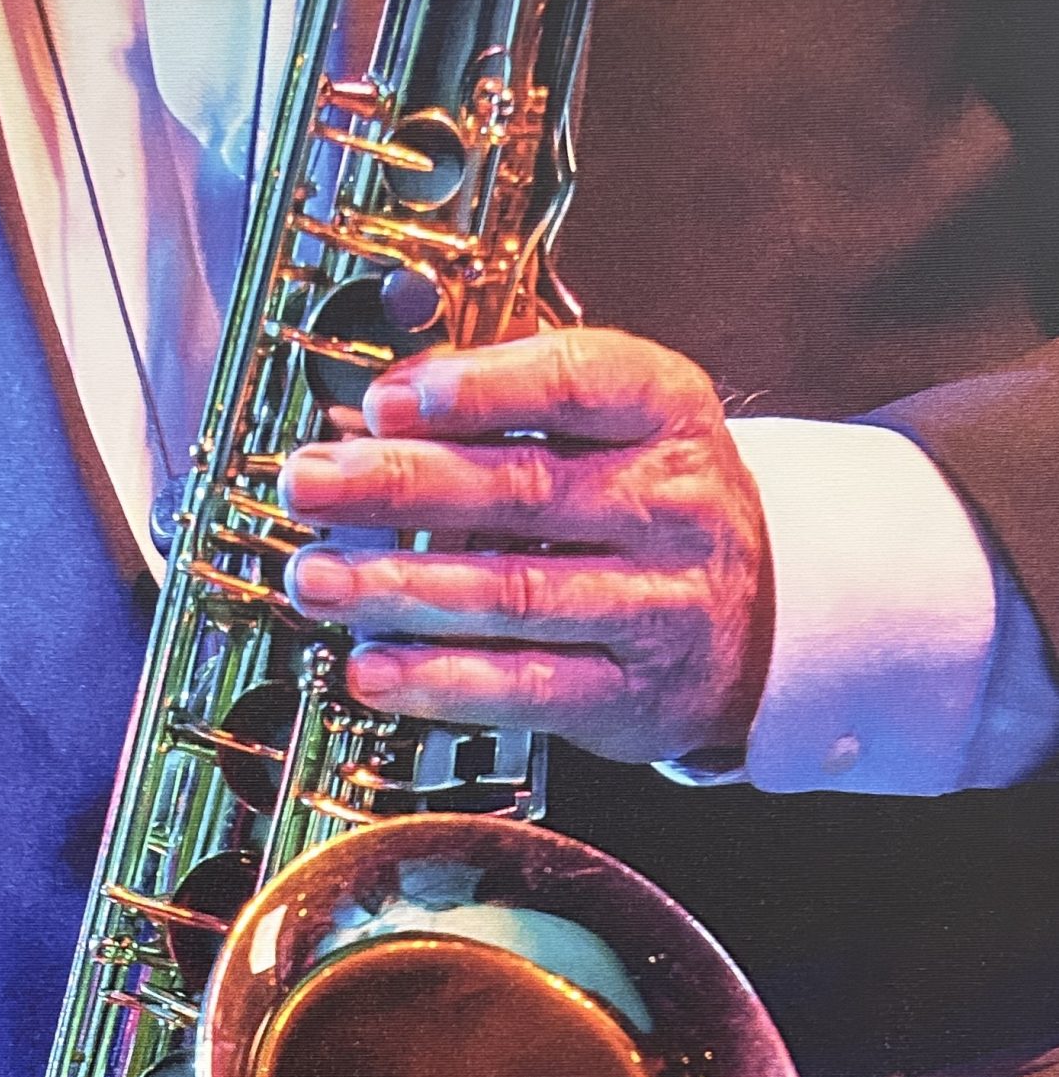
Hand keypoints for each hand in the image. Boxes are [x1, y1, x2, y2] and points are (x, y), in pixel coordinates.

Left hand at [280, 327, 773, 765]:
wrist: (764, 621)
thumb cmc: (655, 507)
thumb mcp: (616, 427)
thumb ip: (508, 407)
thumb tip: (373, 412)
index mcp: (667, 411)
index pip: (576, 382)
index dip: (476, 390)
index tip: (386, 400)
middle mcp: (670, 506)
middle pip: (524, 490)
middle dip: (401, 486)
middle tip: (311, 484)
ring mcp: (656, 606)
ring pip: (514, 594)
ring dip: (399, 587)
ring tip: (318, 579)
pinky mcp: (628, 695)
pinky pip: (523, 687)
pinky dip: (439, 681)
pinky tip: (373, 669)